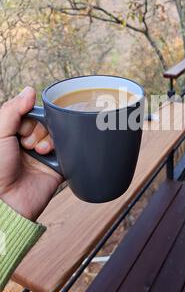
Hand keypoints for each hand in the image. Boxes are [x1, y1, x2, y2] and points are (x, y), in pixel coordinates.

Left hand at [0, 87, 62, 221]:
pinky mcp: (57, 169)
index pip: (32, 115)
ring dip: (49, 141)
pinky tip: (51, 156)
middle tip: (28, 144)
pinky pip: (69, 153)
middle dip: (39, 130)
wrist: (7, 201)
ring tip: (40, 153)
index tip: (21, 130)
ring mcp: (44, 156)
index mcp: (14, 135)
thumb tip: (30, 90)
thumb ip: (13, 109)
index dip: (30, 119)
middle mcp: (29, 144)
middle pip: (47, 124)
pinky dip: (63, 151)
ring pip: (58, 136)